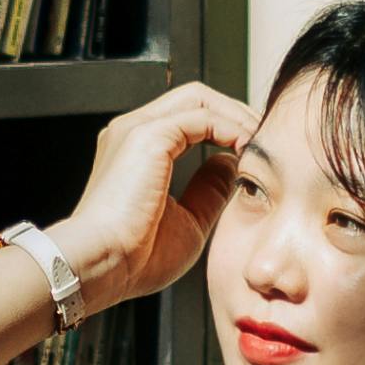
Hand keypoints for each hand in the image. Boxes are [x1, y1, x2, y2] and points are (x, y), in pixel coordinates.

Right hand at [44, 81, 255, 316]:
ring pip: (200, 99)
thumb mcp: (187, 222)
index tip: (253, 150)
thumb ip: (207, 190)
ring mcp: (137, 129)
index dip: (226, 126)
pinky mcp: (148, 136)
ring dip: (236, 115)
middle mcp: (132, 131)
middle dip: (235, 112)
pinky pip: (202, 116)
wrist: (100, 265)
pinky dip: (231, 127)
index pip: (189, 118)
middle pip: (195, 99)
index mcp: (137, 151)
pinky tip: (247, 149)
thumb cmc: (133, 257)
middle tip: (264, 139)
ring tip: (260, 141)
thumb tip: (230, 163)